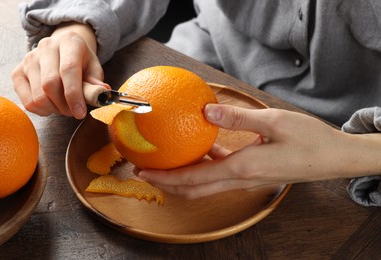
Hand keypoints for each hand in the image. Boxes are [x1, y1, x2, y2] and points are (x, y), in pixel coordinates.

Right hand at [12, 22, 103, 118]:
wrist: (63, 50)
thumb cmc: (82, 62)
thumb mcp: (94, 68)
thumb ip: (96, 83)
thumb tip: (101, 94)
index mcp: (69, 42)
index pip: (68, 70)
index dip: (74, 95)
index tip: (81, 113)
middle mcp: (46, 47)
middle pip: (50, 85)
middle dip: (65, 106)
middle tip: (75, 111)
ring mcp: (29, 59)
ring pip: (38, 96)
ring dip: (55, 109)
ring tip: (65, 107)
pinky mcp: (18, 73)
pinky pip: (28, 102)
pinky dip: (42, 110)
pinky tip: (52, 105)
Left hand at [135, 104, 351, 198]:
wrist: (334, 158)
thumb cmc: (310, 141)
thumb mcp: (274, 121)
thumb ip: (237, 117)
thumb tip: (206, 109)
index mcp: (243, 168)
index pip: (194, 179)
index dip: (166, 177)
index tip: (144, 170)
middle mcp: (241, 179)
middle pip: (194, 189)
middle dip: (167, 182)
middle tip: (146, 169)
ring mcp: (247, 180)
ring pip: (206, 184)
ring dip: (184, 176)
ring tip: (167, 161)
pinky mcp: (253, 174)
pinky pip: (221, 174)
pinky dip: (205, 166)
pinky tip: (201, 149)